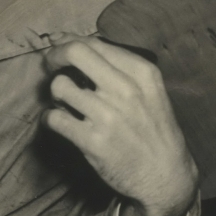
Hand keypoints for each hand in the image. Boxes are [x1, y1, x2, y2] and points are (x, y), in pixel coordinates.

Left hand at [43, 36, 198, 215]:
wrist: (166, 175)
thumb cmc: (154, 130)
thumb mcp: (150, 90)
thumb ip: (119, 66)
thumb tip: (71, 40)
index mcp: (142, 72)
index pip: (94, 43)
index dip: (70, 44)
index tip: (62, 54)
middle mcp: (125, 89)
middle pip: (75, 52)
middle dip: (55, 57)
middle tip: (51, 67)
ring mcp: (108, 116)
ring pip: (60, 86)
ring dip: (55, 94)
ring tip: (66, 104)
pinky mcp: (93, 142)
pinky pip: (54, 118)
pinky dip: (49, 119)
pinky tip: (60, 122)